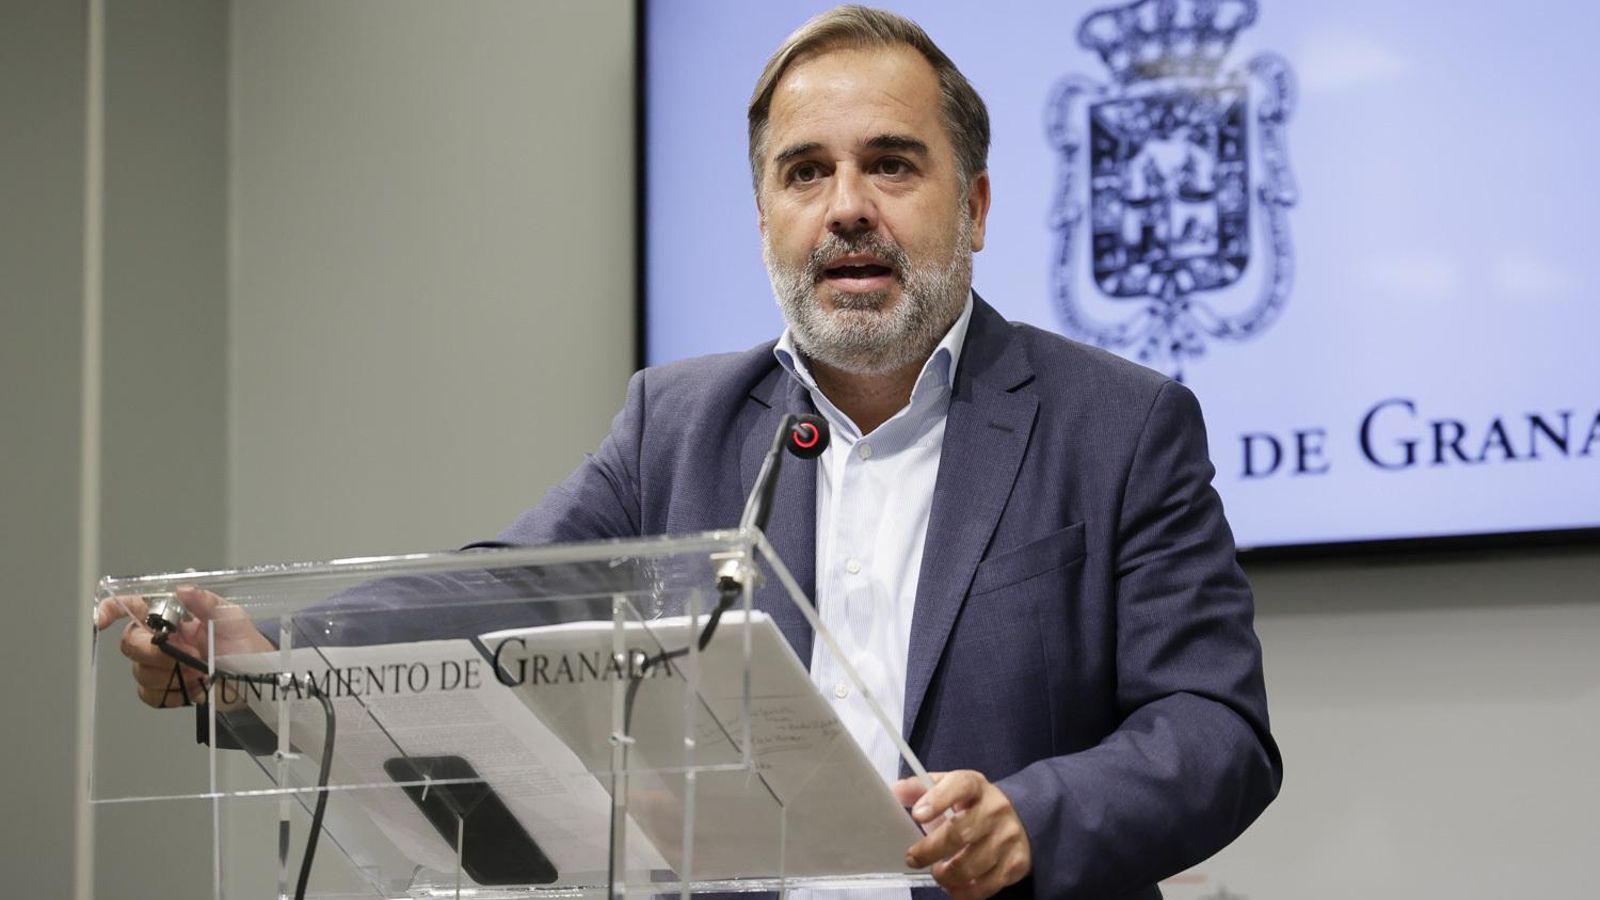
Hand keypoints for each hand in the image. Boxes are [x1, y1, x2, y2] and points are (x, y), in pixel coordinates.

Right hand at [95, 586, 272, 707]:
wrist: (255, 678)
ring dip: (168, 675)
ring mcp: (162, 665)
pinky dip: (171, 693)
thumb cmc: (245, 643)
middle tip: (183, 656)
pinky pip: (150, 694)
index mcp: (173, 617)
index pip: (133, 606)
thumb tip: (183, 589)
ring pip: (139, 671)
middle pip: (130, 643)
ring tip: (198, 672)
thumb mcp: (232, 618)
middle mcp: (162, 638)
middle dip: (152, 652)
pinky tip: (192, 688)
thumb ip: (208, 603)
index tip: (102, 619)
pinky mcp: (166, 689)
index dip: (112, 609)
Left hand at [895, 770, 1032, 899]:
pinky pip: (984, 887)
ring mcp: (1008, 838)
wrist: (1017, 819)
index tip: (917, 815)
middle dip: (930, 850)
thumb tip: (896, 792)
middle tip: (913, 858)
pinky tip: (953, 885)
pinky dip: (963, 891)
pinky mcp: (1015, 864)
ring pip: (970, 865)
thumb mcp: (950, 788)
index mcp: (976, 786)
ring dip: (945, 875)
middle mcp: (996, 809)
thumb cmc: (973, 806)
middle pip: (960, 833)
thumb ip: (921, 788)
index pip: (959, 786)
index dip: (937, 800)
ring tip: (937, 872)